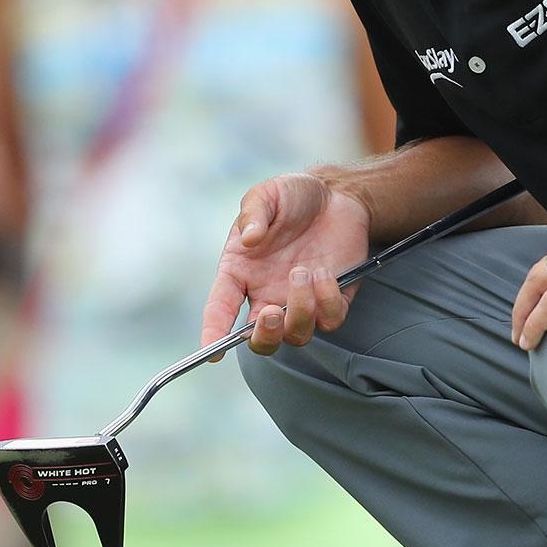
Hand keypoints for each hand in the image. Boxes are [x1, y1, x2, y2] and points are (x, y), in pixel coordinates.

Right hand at [201, 173, 371, 353]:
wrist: (336, 194)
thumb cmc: (293, 196)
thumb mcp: (267, 194)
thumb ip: (254, 212)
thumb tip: (249, 238)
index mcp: (241, 272)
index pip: (220, 309)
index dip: (213, 333)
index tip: (211, 352)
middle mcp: (267, 293)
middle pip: (261, 340)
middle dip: (264, 336)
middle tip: (271, 312)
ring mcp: (300, 301)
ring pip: (296, 335)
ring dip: (300, 311)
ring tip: (303, 272)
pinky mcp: (332, 299)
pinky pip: (330, 320)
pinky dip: (328, 302)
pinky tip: (326, 273)